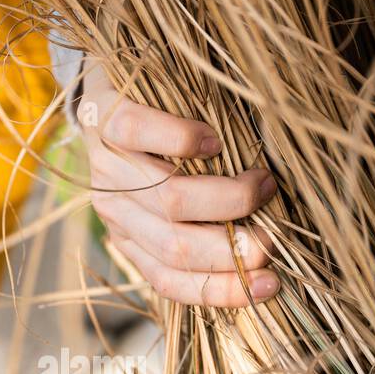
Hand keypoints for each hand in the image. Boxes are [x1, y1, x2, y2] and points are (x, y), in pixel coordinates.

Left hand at [78, 62, 280, 306]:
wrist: (107, 83)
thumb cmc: (162, 144)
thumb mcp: (184, 192)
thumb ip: (211, 222)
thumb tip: (269, 249)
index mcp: (132, 238)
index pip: (171, 280)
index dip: (222, 290)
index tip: (271, 284)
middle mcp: (115, 209)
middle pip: (174, 246)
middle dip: (232, 250)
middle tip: (273, 238)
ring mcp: (106, 165)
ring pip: (166, 199)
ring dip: (224, 198)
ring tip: (261, 183)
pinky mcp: (101, 117)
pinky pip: (136, 133)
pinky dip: (180, 140)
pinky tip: (212, 142)